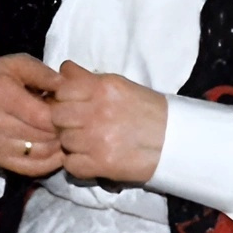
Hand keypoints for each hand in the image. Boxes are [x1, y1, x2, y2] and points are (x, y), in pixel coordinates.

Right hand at [0, 54, 63, 175]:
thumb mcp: (18, 64)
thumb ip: (43, 73)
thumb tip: (67, 88)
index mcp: (0, 93)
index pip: (42, 116)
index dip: (63, 116)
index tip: (71, 110)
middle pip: (42, 136)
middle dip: (62, 132)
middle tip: (71, 124)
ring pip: (39, 154)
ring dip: (57, 147)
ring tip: (62, 134)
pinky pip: (30, 168)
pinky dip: (48, 162)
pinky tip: (55, 150)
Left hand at [50, 63, 167, 185]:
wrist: (174, 141)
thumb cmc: (148, 111)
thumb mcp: (120, 86)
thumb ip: (89, 79)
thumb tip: (63, 68)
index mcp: (103, 88)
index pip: (62, 89)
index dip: (64, 98)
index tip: (72, 105)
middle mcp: (97, 111)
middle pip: (57, 116)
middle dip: (64, 121)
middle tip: (78, 126)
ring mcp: (97, 139)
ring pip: (63, 140)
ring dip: (72, 143)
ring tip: (89, 143)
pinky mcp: (101, 163)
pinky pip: (70, 164)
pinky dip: (77, 164)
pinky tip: (90, 158)